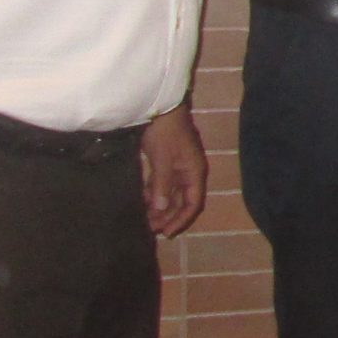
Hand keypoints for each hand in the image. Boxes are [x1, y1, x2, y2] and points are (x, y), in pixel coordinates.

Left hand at [140, 102, 206, 236]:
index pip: (193, 202)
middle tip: (150, 228)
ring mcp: (177, 165)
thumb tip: (161, 210)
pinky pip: (162, 182)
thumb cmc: (165, 131)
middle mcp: (188, 171)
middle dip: (168, 215)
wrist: (160, 104)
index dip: (181, 219)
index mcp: (194, 171)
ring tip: (145, 218)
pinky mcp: (165, 159)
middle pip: (182, 200)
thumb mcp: (163, 159)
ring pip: (171, 192)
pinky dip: (155, 193)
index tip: (166, 232)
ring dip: (160, 206)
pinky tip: (143, 200)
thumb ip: (163, 184)